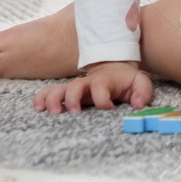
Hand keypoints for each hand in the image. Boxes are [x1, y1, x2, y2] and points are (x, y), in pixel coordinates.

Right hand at [34, 60, 151, 114]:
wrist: (113, 68)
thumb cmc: (125, 81)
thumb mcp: (139, 82)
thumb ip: (142, 92)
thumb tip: (138, 104)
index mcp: (105, 81)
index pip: (101, 87)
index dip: (103, 98)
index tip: (108, 107)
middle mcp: (86, 84)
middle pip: (75, 87)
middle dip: (73, 99)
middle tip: (74, 112)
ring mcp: (73, 88)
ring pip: (58, 90)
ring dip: (53, 100)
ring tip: (53, 113)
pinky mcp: (65, 93)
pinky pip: (48, 92)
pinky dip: (41, 99)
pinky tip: (38, 108)